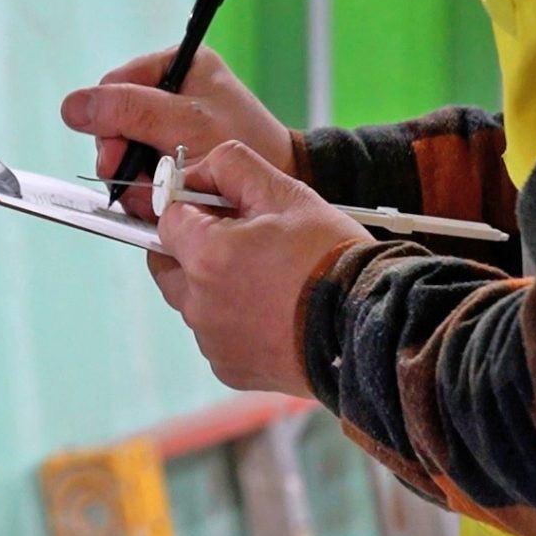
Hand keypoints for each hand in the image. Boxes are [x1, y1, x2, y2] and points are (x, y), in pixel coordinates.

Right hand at [60, 47, 293, 218]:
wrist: (281, 180)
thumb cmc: (245, 144)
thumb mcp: (184, 123)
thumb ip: (129, 112)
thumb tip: (71, 107)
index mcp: (178, 65)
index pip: (116, 87)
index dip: (107, 123)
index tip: (117, 158)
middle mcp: (172, 92)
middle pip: (116, 123)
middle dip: (123, 159)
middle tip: (137, 185)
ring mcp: (172, 127)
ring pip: (126, 153)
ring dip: (134, 181)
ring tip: (155, 198)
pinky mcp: (175, 157)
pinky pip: (143, 172)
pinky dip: (147, 191)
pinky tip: (161, 203)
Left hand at [149, 141, 372, 395]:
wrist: (368, 326)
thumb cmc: (333, 259)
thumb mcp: (288, 195)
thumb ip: (233, 166)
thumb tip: (199, 171)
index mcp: (205, 256)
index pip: (168, 219)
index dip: (193, 207)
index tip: (221, 209)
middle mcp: (198, 304)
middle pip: (169, 265)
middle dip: (193, 248)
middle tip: (241, 242)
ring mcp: (212, 341)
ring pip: (193, 302)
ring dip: (214, 286)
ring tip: (267, 279)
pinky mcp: (229, 368)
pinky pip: (216, 335)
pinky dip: (233, 321)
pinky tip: (272, 311)